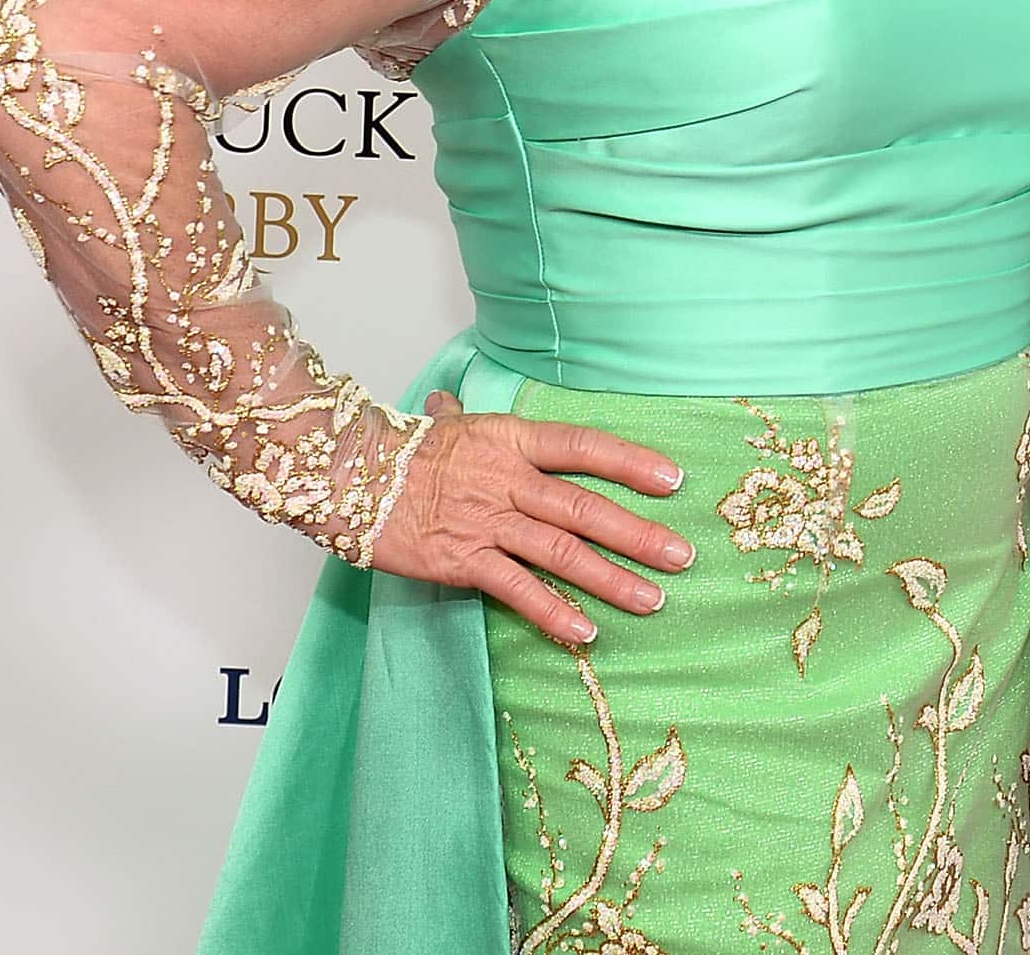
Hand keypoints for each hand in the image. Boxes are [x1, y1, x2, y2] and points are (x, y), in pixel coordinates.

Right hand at [367, 390, 692, 643]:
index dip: (632, 462)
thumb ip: (463, 415)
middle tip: (682, 555)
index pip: (584, 448)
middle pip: (585, 508)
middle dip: (638, 534)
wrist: (347, 478)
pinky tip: (585, 631)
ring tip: (652, 599)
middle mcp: (508, 481)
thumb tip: (452, 397)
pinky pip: (516, 590)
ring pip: (561, 553)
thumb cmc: (401, 449)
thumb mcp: (443, 422)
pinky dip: (552, 612)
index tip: (674, 480)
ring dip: (611, 578)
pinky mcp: (463, 562)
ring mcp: (488, 523)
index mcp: (512, 440)